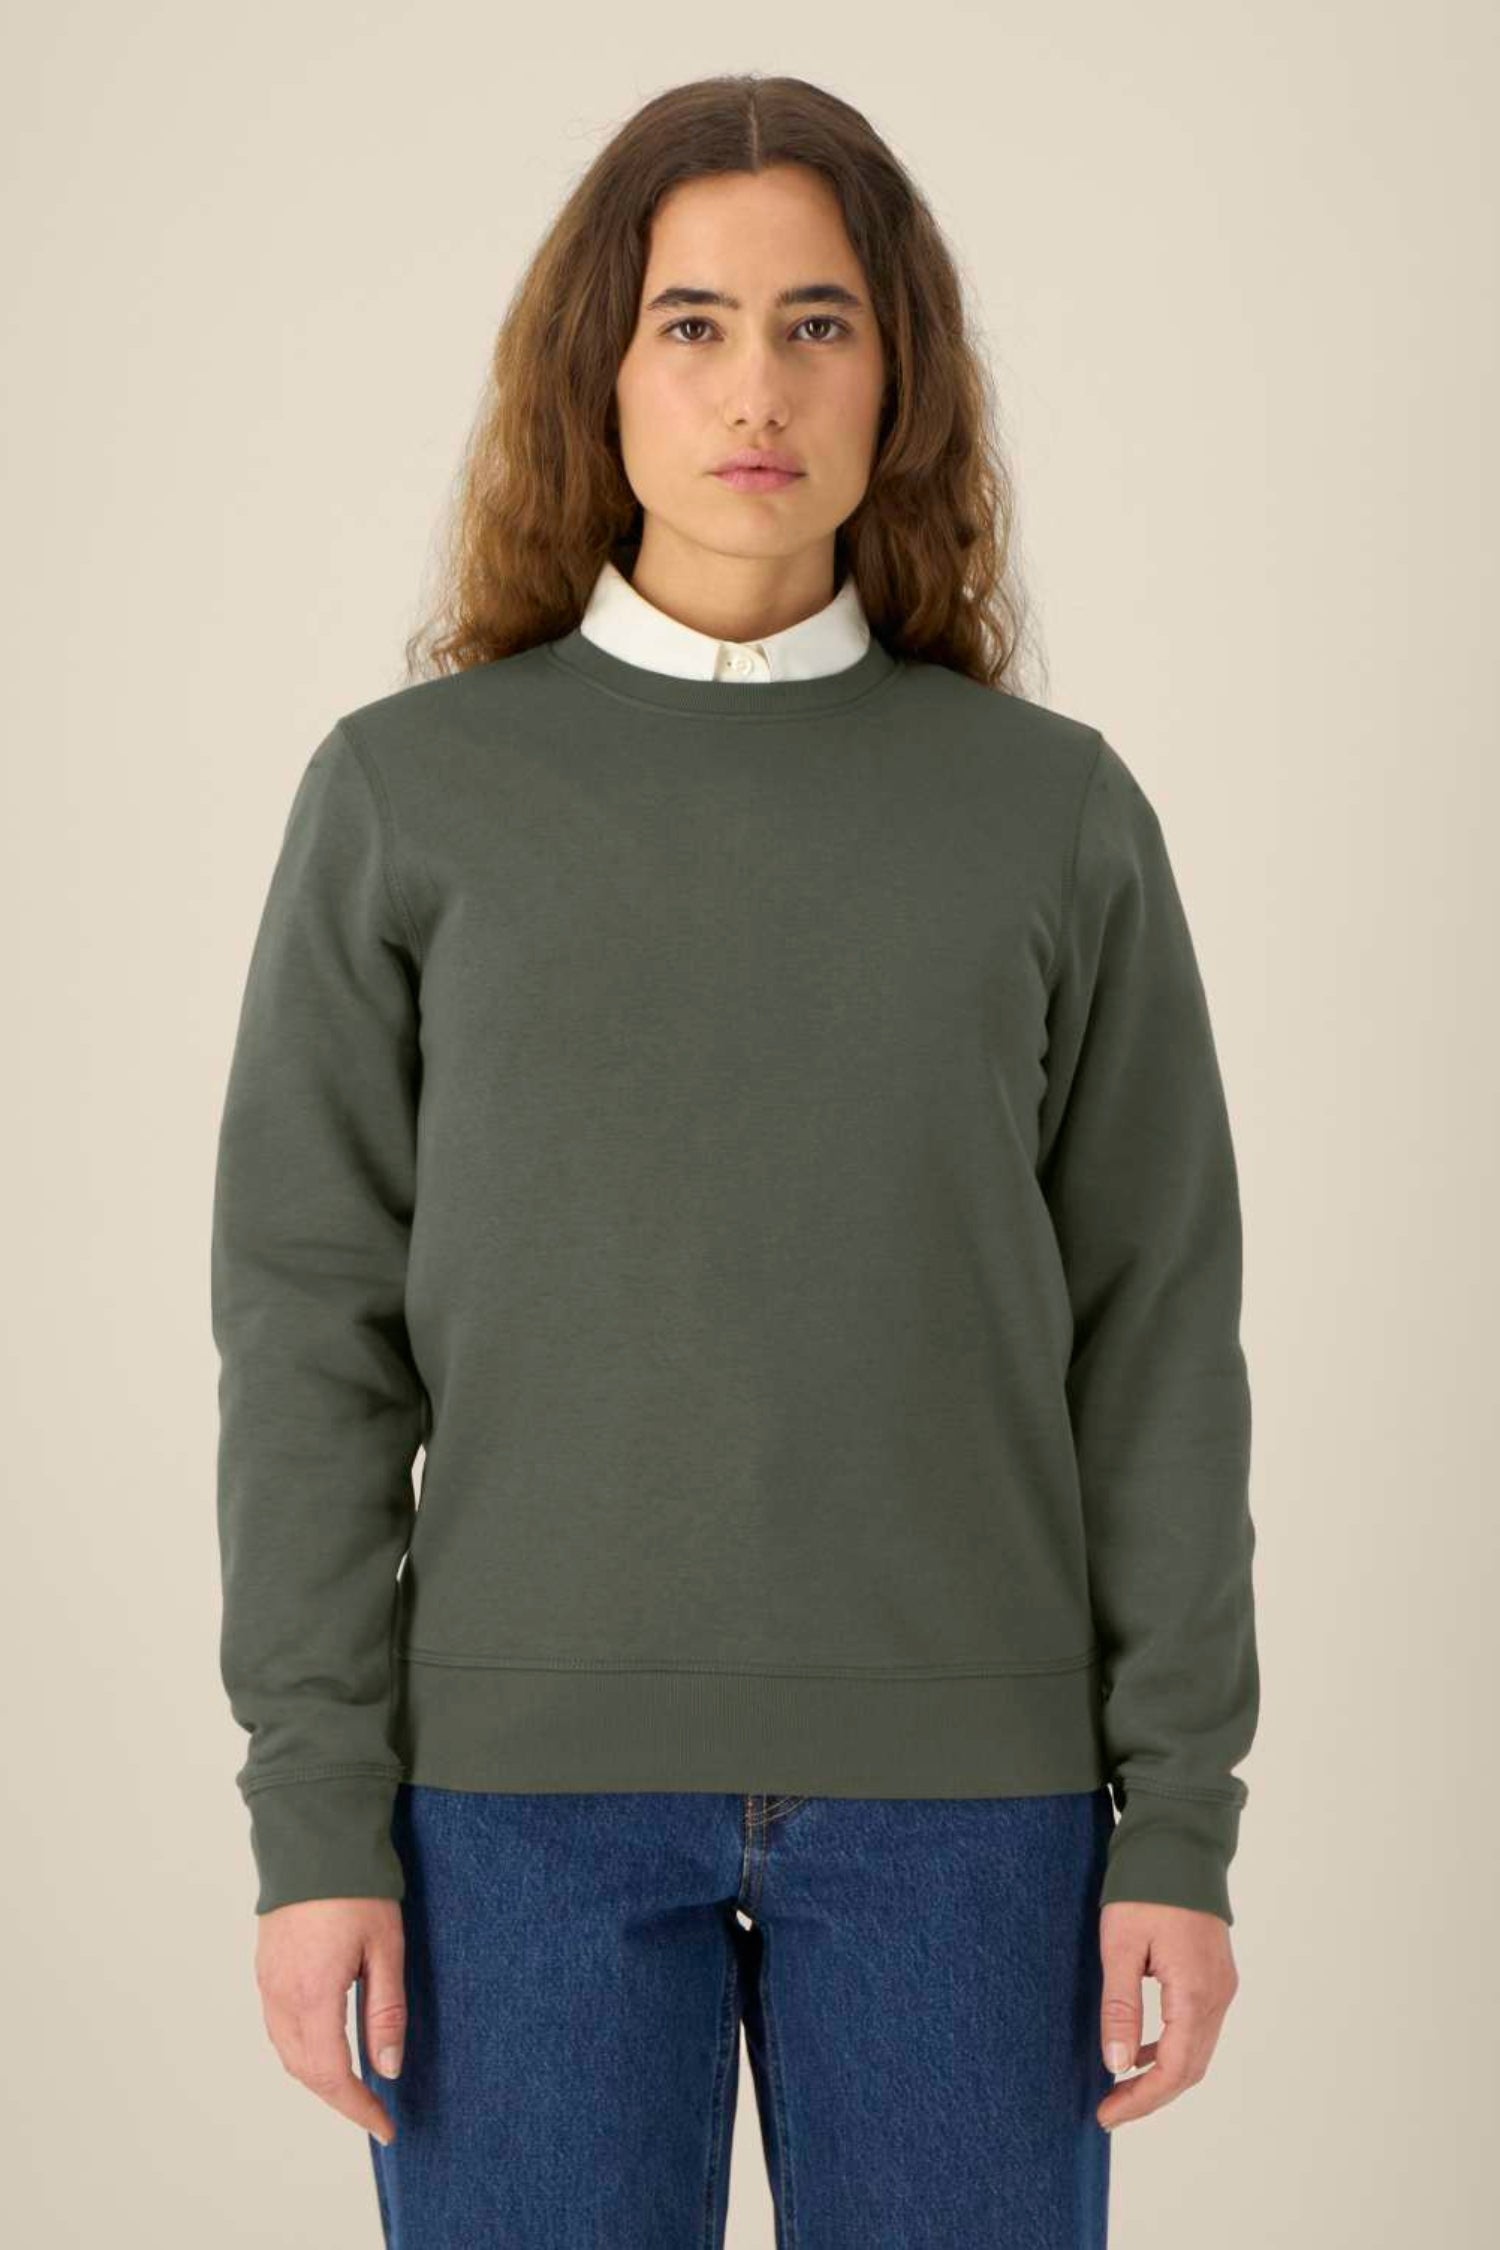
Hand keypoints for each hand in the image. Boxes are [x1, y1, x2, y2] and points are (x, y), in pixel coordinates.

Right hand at [254, 1898, 406, 2145]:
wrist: (314, 1838)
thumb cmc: (356, 1887)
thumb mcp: (386, 1948)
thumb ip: (386, 2012)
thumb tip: (388, 2068)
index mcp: (313, 1995)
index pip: (332, 2075)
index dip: (358, 2108)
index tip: (385, 2126)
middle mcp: (282, 1996)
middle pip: (305, 2071)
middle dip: (340, 2098)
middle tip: (374, 2112)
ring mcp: (268, 1982)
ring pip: (288, 2052)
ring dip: (319, 2077)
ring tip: (355, 2087)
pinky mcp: (265, 1969)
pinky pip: (279, 2027)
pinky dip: (302, 2050)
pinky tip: (326, 2048)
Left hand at [1096, 1899, 1238, 2130]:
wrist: (1179, 1840)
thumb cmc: (1145, 1887)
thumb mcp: (1120, 1945)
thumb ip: (1121, 2007)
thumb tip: (1117, 2065)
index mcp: (1195, 1992)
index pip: (1174, 2071)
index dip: (1141, 2100)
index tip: (1107, 2115)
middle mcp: (1218, 1995)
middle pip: (1190, 2069)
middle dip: (1150, 2095)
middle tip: (1110, 2110)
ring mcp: (1222, 1985)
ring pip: (1197, 2051)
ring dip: (1162, 2075)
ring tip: (1121, 2086)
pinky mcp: (1216, 1974)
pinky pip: (1199, 2027)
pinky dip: (1172, 2048)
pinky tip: (1142, 2048)